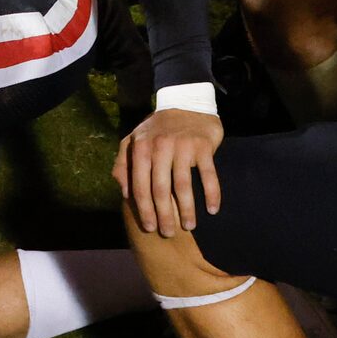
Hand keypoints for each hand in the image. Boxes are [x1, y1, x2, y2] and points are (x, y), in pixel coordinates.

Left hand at [114, 108, 224, 236]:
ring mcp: (182, 147)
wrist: (186, 104)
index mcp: (140, 149)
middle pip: (160, 189)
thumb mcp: (133, 141)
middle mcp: (159, 148)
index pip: (139, 185)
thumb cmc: (157, 129)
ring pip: (183, 185)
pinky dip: (211, 194)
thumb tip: (123, 191)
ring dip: (187, 209)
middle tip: (168, 233)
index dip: (143, 209)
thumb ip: (123, 164)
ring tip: (189, 226)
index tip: (149, 227)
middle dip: (164, 215)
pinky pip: (209, 175)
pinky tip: (212, 210)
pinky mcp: (203, 147)